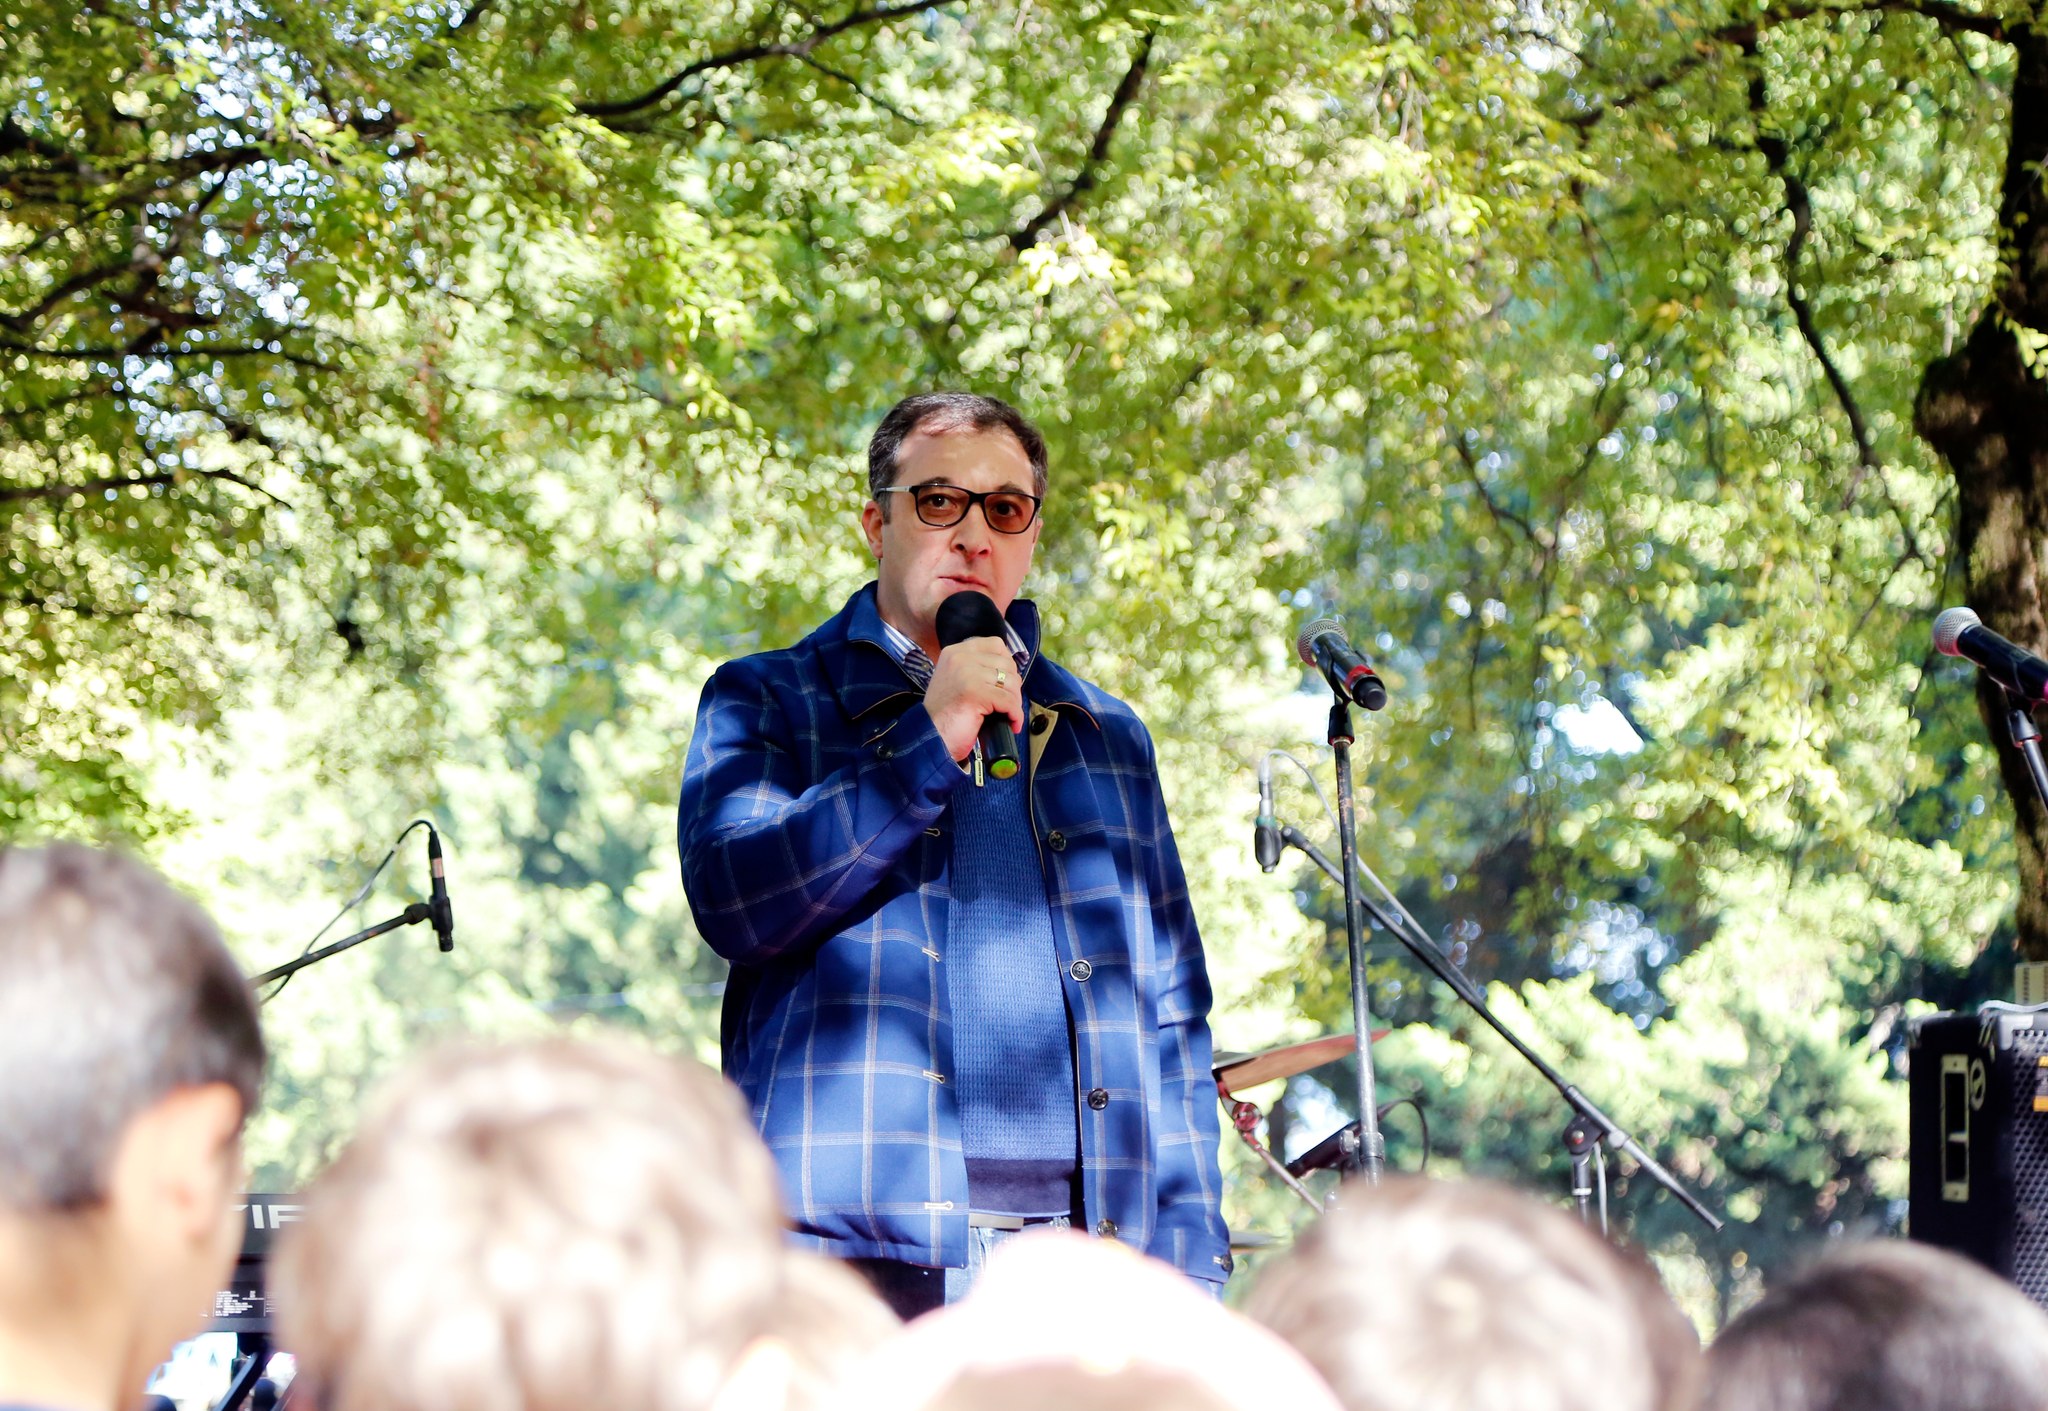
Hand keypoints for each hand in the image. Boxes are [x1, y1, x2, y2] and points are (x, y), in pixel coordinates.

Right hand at [924, 636, 1024, 760]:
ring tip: (1008, 714)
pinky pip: (1009, 701)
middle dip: (1013, 686)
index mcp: (955, 652)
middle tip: (1008, 703)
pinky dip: (1015, 715)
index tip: (1006, 682)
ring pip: (1011, 682)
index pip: (995, 644)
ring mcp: (967, 674)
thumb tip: (1007, 669)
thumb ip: (974, 668)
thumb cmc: (945, 715)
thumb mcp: (955, 679)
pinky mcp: (976, 693)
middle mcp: (960, 658)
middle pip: (1006, 663)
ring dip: (1015, 701)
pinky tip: (1012, 723)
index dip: (1007, 663)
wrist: (931, 738)